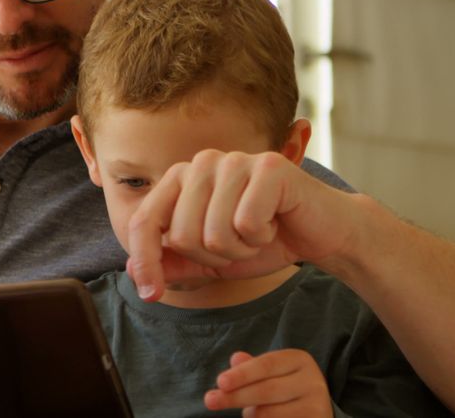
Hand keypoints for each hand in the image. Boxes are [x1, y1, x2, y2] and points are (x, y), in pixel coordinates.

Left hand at [125, 150, 355, 300]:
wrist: (319, 234)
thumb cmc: (262, 242)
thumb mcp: (208, 259)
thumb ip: (172, 262)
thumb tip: (134, 275)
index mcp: (180, 179)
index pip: (144, 221)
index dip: (145, 262)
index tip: (151, 295)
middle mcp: (201, 162)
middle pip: (181, 235)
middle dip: (213, 257)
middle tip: (239, 245)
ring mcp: (234, 160)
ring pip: (213, 233)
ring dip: (240, 250)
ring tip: (258, 234)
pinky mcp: (268, 166)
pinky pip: (246, 223)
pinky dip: (262, 238)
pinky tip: (275, 224)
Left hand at [205, 350, 332, 417]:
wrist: (314, 409)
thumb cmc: (283, 386)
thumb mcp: (270, 372)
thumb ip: (251, 366)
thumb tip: (236, 358)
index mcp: (299, 360)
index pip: (266, 365)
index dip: (241, 374)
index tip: (220, 382)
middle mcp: (313, 381)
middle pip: (267, 390)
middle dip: (235, 396)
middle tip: (210, 401)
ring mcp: (317, 406)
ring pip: (270, 413)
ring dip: (250, 414)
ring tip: (249, 412)